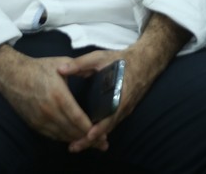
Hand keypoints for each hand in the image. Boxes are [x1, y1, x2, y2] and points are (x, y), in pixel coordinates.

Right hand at [0, 45, 93, 144]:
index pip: (77, 118)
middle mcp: (49, 111)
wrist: (12, 75)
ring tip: (92, 143)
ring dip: (77, 140)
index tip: (103, 133)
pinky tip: (74, 138)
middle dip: (89, 138)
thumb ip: (81, 68)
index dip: (90, 128)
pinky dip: (64, 138)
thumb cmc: (39, 68)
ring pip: (62, 135)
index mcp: (58, 95)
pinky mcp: (33, 123)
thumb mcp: (62, 63)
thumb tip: (97, 69)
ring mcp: (40, 119)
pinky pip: (52, 135)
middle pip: (72, 130)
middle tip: (103, 143)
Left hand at [58, 13, 190, 152]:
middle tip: (73, 147)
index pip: (110, 116)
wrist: (146, 61)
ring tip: (76, 145)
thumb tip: (60, 69)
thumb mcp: (101, 58)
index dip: (99, 128)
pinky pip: (111, 124)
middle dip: (90, 140)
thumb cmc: (123, 60)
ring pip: (109, 128)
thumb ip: (81, 64)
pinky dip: (100, 132)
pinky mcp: (123, 110)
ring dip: (94, 138)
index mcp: (120, 94)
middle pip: (107, 128)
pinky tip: (88, 136)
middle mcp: (124, 106)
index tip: (87, 136)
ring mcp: (125, 110)